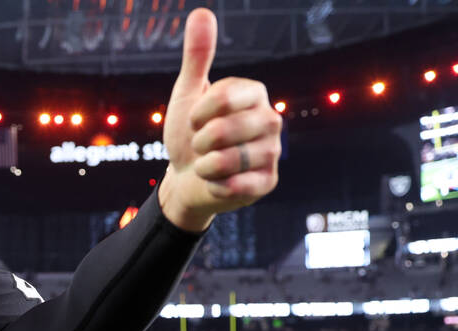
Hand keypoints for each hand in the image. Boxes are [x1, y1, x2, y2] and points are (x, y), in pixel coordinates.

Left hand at [158, 8, 280, 231]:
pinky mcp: (267, 182)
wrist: (186, 177)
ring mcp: (272, 152)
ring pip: (232, 161)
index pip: (225, 96)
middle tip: (200, 145)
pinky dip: (216, 186)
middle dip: (200, 141)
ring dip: (206, 165)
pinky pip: (237, 186)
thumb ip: (197, 56)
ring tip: (206, 164)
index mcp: (254, 94)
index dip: (198, 113)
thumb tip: (201, 12)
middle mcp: (270, 119)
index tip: (193, 120)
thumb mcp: (188, 93)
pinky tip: (216, 182)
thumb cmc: (189, 133)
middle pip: (228, 130)